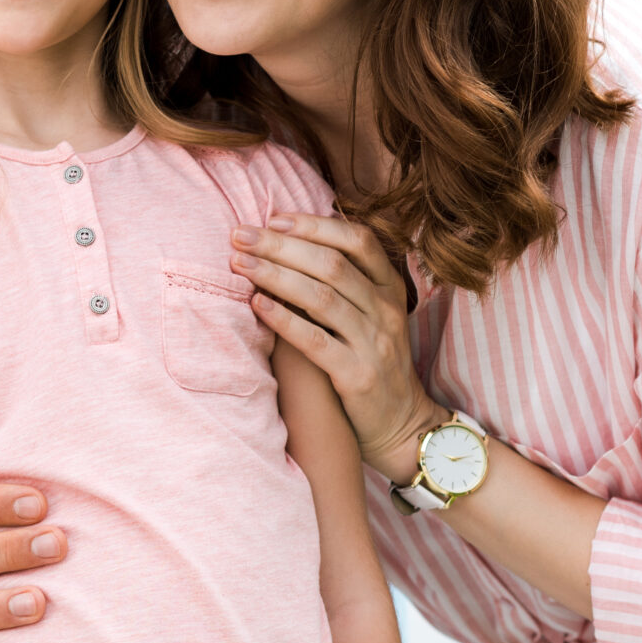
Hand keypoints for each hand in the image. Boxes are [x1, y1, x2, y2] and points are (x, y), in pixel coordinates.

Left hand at [233, 215, 443, 485]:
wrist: (402, 424)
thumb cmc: (372, 360)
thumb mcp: (371, 314)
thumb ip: (343, 281)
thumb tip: (288, 239)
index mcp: (391, 287)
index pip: (358, 240)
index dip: (314, 225)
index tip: (273, 218)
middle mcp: (387, 310)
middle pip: (332, 263)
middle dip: (281, 245)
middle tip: (240, 235)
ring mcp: (376, 343)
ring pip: (322, 297)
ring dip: (275, 275)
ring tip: (239, 264)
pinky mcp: (359, 376)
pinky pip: (316, 341)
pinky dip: (284, 320)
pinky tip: (257, 305)